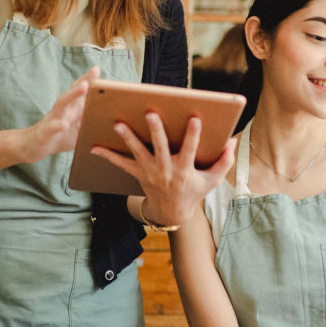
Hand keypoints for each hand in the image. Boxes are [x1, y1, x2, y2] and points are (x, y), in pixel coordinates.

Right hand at [15, 66, 99, 164]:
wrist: (34, 147)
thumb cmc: (60, 136)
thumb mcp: (79, 128)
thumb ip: (92, 121)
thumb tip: (112, 119)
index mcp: (71, 108)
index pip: (80, 91)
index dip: (89, 80)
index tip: (98, 69)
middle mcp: (62, 110)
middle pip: (72, 92)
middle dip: (84, 81)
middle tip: (95, 72)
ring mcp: (52, 119)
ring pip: (62, 104)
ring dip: (73, 94)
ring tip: (84, 86)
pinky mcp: (45, 133)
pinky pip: (51, 128)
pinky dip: (57, 125)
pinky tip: (63, 124)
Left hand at [92, 111, 234, 225]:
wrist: (171, 212)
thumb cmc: (194, 191)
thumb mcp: (213, 181)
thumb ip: (224, 162)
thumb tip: (231, 141)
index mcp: (184, 171)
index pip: (190, 150)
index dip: (193, 135)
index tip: (194, 118)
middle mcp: (165, 170)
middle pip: (159, 148)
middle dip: (155, 130)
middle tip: (150, 113)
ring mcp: (149, 172)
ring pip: (137, 153)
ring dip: (128, 138)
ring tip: (119, 124)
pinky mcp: (138, 174)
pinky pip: (121, 164)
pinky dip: (107, 156)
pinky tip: (93, 147)